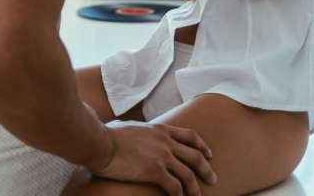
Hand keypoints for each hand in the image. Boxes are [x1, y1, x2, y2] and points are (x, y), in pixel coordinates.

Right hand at [92, 120, 216, 195]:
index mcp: (161, 129)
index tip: (208, 154)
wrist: (101, 142)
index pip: (190, 136)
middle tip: (213, 179)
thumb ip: (137, 129)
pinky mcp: (154, 171)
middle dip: (207, 169)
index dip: (202, 146)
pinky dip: (179, 195)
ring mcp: (162, 156)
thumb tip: (127, 130)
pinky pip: (174, 186)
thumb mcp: (129, 125)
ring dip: (196, 188)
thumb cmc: (108, 134)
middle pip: (195, 156)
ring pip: (188, 175)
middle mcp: (165, 142)